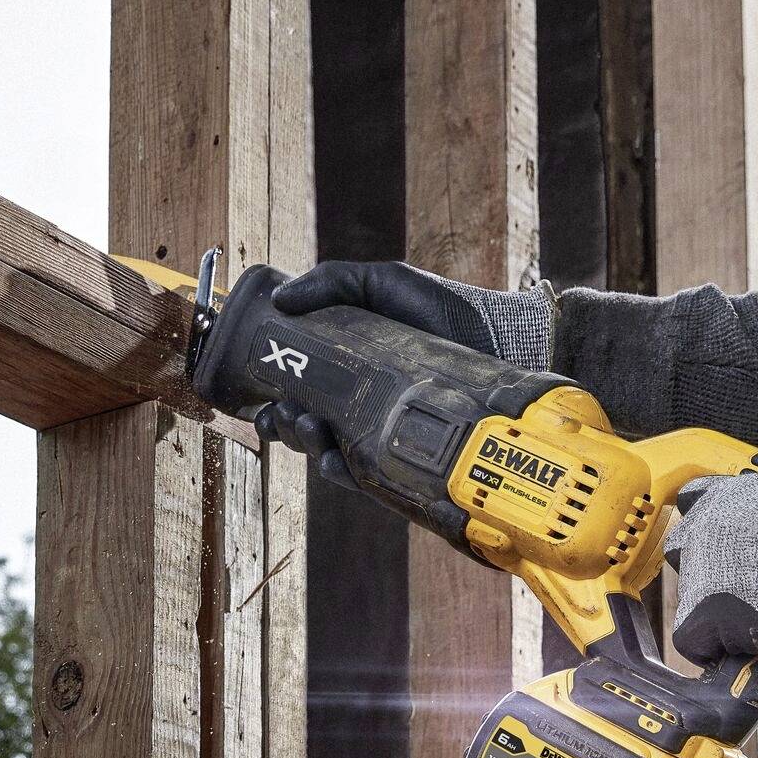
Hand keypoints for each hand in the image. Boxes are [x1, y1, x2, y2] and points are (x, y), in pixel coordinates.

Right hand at [257, 260, 556, 479]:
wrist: (498, 337)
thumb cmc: (441, 308)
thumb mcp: (381, 283)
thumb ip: (332, 281)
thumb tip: (280, 300)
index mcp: (344, 371)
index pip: (295, 394)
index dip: (270, 403)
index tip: (259, 402)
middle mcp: (360, 406)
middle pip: (304, 428)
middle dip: (284, 427)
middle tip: (286, 414)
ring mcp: (384, 433)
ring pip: (328, 454)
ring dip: (306, 446)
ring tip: (308, 427)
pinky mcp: (409, 456)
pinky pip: (367, 477)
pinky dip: (342, 474)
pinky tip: (333, 460)